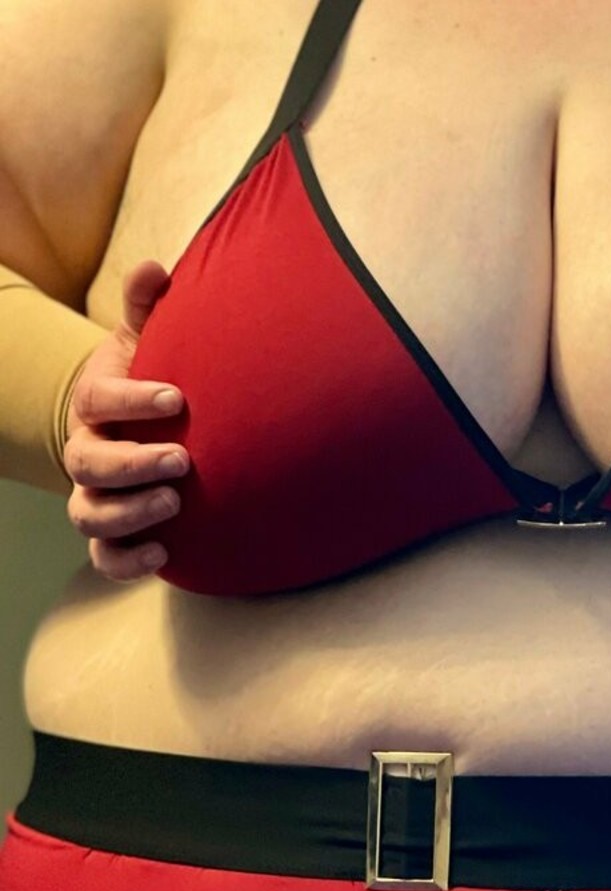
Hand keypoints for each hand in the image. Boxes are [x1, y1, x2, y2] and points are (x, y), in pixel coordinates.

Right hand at [63, 260, 186, 580]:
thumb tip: (155, 267)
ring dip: (129, 513)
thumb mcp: (145, 342)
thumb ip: (148, 308)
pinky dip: (127, 561)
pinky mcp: (112, 533)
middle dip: (133, 464)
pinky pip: (105, 558)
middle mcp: (86, 452)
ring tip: (176, 505)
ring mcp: (95, 496)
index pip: (98, 401)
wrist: (139, 427)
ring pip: (89, 515)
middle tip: (182, 460)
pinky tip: (164, 555)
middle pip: (88, 464)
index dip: (132, 400)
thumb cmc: (149, 380)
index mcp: (94, 404)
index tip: (178, 398)